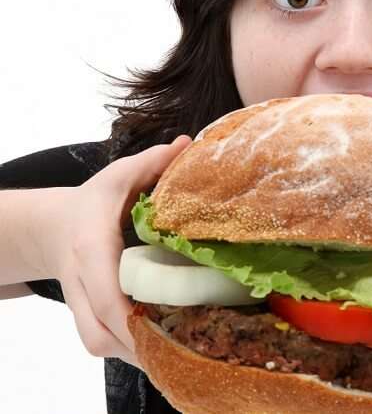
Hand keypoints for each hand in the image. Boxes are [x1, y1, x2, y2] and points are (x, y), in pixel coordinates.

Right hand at [39, 135, 191, 367]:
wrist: (55, 228)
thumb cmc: (93, 203)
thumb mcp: (119, 177)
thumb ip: (152, 163)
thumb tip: (188, 145)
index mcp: (91, 248)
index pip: (103, 290)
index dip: (128, 315)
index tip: (161, 327)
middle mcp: (81, 282)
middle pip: (98, 331)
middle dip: (139, 346)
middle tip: (189, 345)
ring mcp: (80, 304)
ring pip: (99, 343)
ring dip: (137, 352)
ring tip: (184, 349)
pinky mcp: (87, 317)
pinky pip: (104, 343)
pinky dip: (132, 349)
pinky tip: (166, 344)